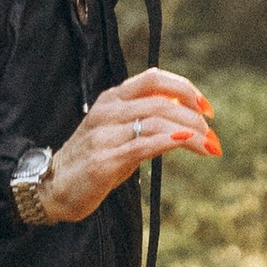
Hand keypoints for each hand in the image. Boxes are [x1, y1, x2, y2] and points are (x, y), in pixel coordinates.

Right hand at [42, 67, 218, 221]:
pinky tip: (186, 144)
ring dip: (190, 133)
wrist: (53, 188)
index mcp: (112, 99)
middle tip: (213, 136)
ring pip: (156, 121)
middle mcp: (107, 111)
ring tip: (210, 147)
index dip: (184, 87)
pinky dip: (169, 141)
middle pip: (161, 101)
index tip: (207, 108)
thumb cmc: (93, 160)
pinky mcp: (103, 160)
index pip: (153, 78)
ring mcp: (104, 135)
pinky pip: (142, 144)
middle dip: (195, 117)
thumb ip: (148, 121)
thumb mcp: (120, 134)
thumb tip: (188, 115)